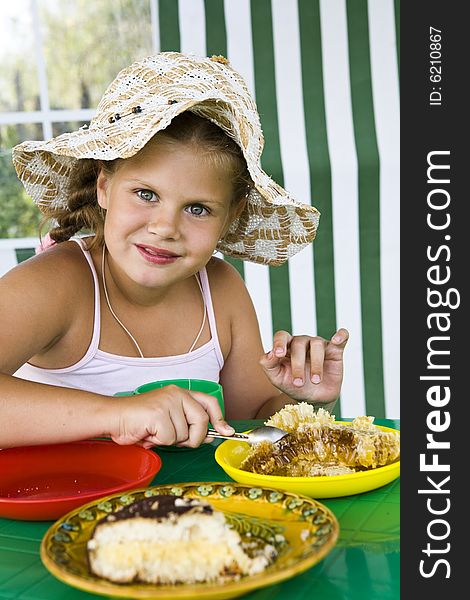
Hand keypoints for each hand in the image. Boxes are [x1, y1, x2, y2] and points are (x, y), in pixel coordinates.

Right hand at [110, 385, 233, 448]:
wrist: (113, 417)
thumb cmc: (139, 421)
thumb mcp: (168, 419)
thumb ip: (188, 424)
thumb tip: (210, 435)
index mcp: (180, 394)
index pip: (209, 403)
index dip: (220, 419)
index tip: (226, 431)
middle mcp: (177, 394)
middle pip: (201, 422)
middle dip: (192, 438)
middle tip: (173, 439)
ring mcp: (168, 402)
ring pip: (184, 434)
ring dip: (169, 440)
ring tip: (154, 432)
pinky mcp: (158, 413)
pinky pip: (169, 438)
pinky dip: (158, 442)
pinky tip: (148, 434)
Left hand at [259, 328, 348, 404]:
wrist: (314, 400)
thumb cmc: (294, 386)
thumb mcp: (277, 379)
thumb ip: (268, 365)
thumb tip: (269, 353)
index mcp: (287, 346)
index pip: (281, 336)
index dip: (279, 343)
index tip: (279, 354)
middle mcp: (302, 342)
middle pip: (299, 343)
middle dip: (298, 364)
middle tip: (298, 383)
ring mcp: (319, 345)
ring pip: (317, 344)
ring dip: (316, 364)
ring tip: (315, 381)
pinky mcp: (335, 350)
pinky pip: (341, 338)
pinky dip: (341, 336)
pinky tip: (337, 339)